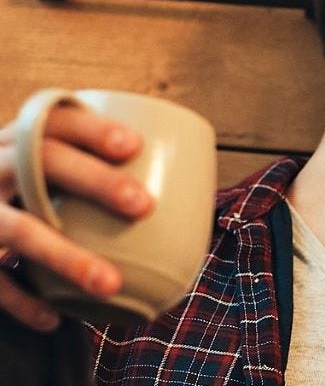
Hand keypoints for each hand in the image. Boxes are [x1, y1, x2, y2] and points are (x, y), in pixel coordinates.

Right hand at [0, 106, 153, 330]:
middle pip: (40, 162)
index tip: (135, 145)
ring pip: (16, 229)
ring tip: (110, 284)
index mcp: (18, 142)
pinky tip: (55, 320)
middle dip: (93, 180)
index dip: (92, 129)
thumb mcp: (42, 177)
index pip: (53, 122)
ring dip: (66, 257)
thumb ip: (93, 179)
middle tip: (143, 205)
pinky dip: (22, 301)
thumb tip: (190, 203)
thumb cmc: (23, 198)